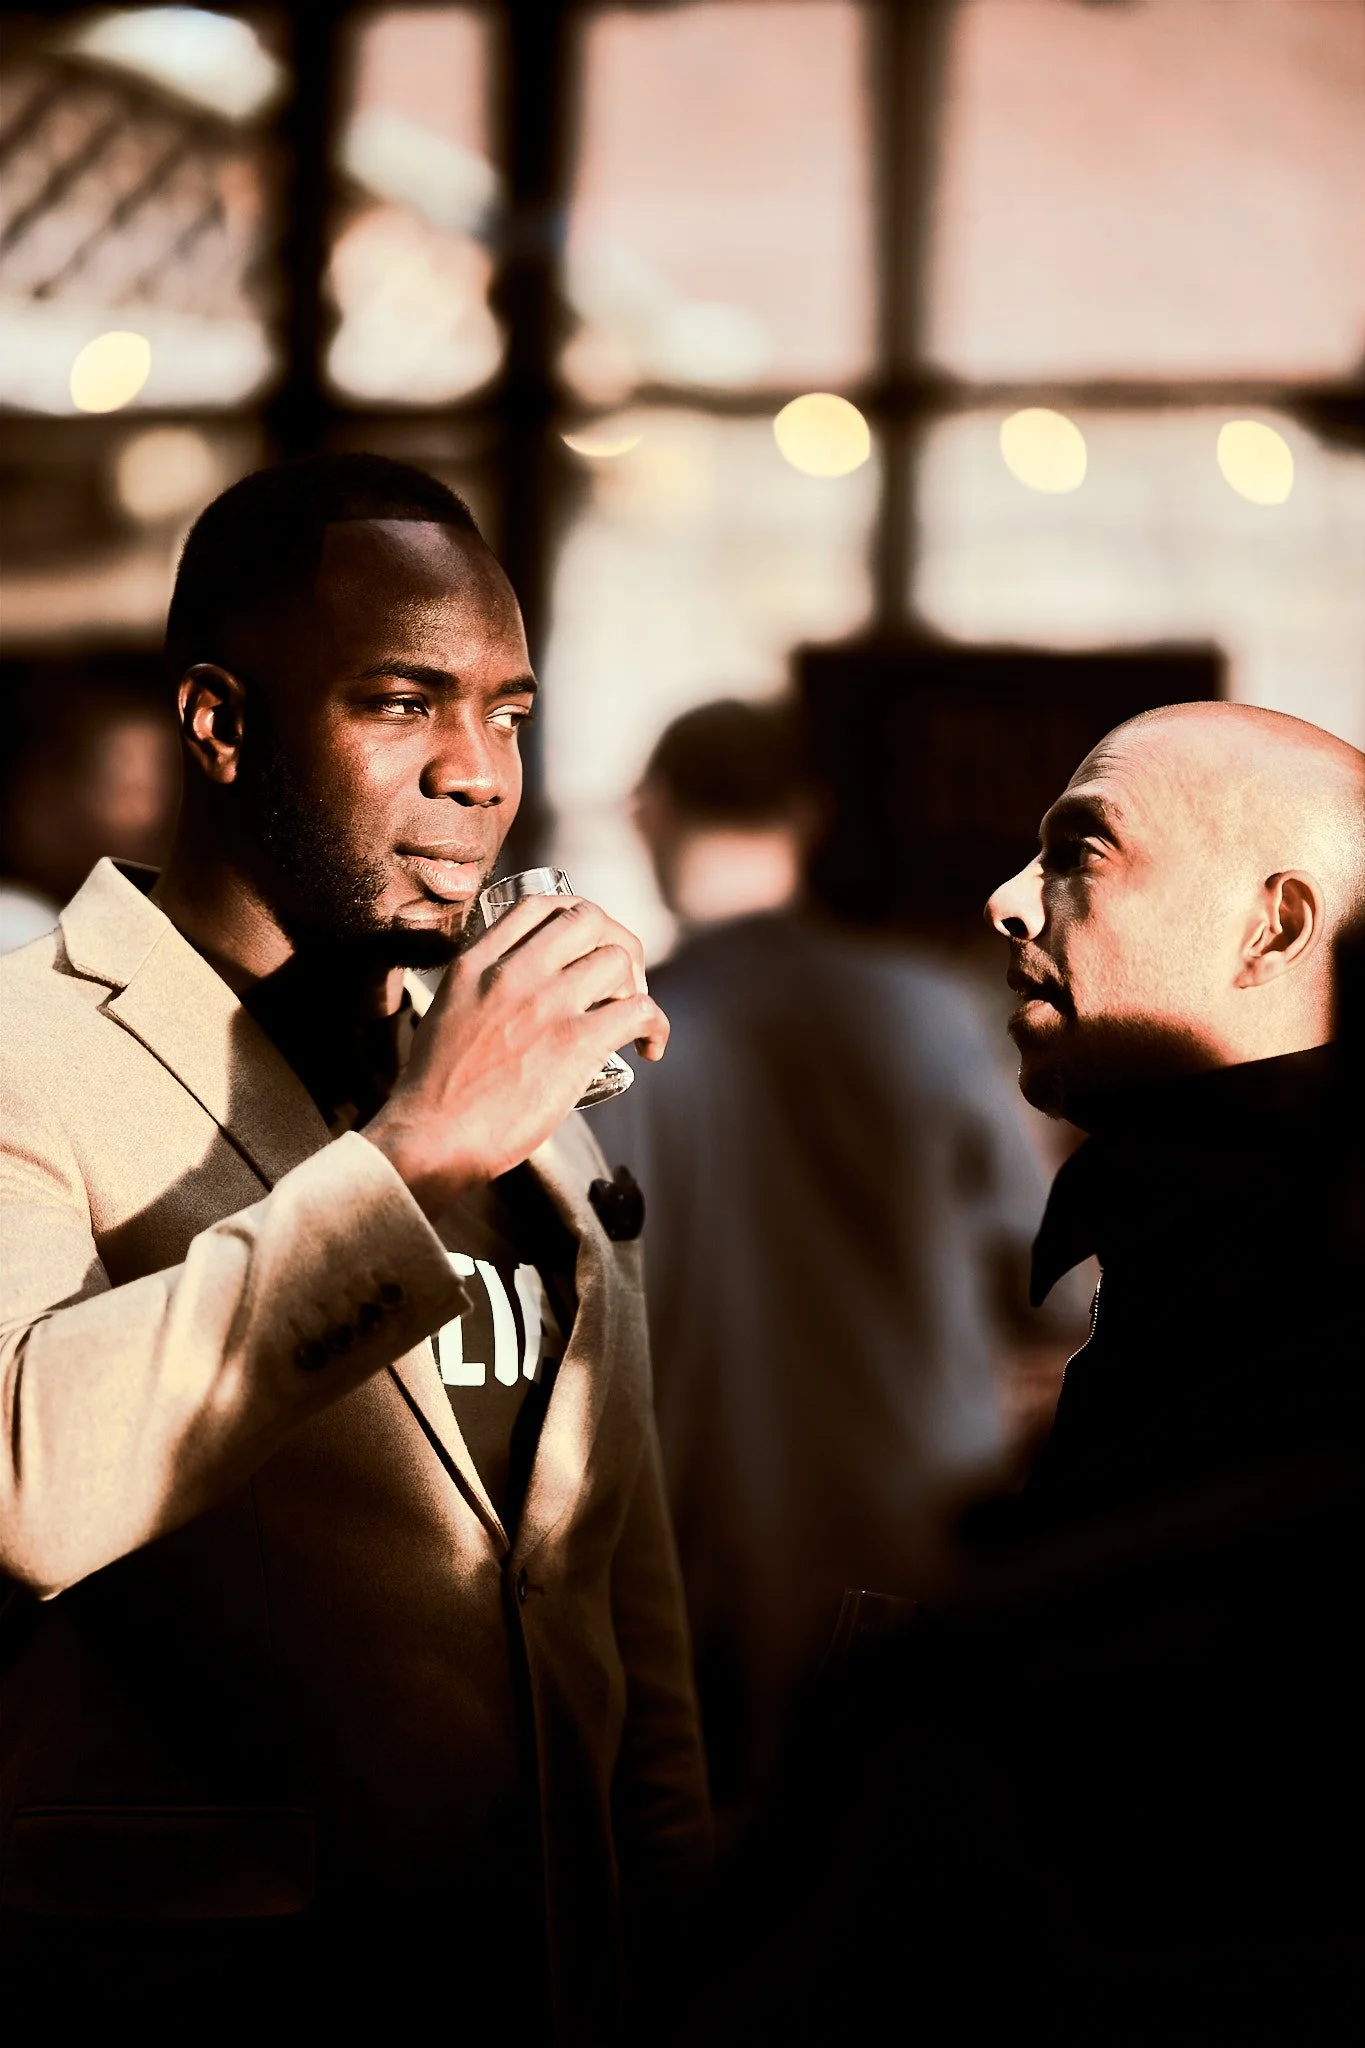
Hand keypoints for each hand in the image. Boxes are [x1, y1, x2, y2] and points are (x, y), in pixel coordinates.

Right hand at [362, 895, 667, 1218]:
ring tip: (629, 1020)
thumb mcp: (445, 1013)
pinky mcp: (574, 1042)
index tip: (588, 947)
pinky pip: (640, 1010)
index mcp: (476, 963)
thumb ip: (476, 991)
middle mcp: (513, 972)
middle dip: (617, 943)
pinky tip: (649, 1048)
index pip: (540, 905)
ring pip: (618, 959)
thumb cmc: (437, 1092)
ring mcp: (545, 1003)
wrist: (432, 1137)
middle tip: (621, 983)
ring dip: (636, 986)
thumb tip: (510, 995)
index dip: (577, 918)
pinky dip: (656, 1027)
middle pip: (589, 919)